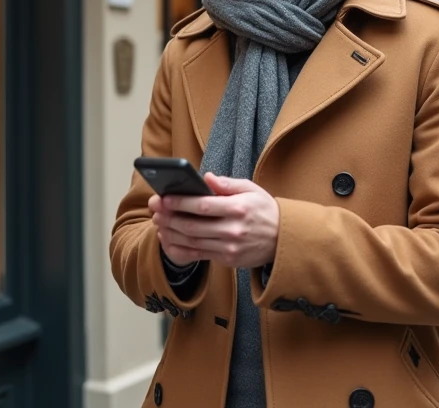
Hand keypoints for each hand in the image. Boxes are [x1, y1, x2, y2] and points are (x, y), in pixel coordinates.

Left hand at [150, 174, 279, 269]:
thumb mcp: (251, 189)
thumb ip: (227, 184)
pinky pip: (198, 255)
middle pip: (193, 225)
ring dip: (171, 232)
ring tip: (158, 223)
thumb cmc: (264, 210)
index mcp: (239, 208)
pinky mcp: (227, 260)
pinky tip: (169, 240)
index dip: (180, 202)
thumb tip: (206, 178)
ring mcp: (230, 248)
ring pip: (192, 242)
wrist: (284, 240)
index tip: (164, 198)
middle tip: (155, 210)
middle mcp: (233, 230)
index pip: (203, 205)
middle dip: (169, 217)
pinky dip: (180, 248)